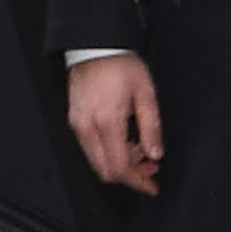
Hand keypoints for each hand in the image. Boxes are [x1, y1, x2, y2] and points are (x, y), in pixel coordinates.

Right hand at [67, 53, 163, 193]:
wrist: (95, 46)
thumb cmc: (119, 64)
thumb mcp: (146, 94)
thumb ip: (152, 127)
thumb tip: (156, 154)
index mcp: (106, 122)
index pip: (120, 167)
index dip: (138, 181)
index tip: (152, 185)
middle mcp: (87, 127)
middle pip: (105, 171)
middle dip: (130, 175)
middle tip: (150, 168)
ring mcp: (77, 124)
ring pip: (97, 162)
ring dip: (120, 163)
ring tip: (141, 150)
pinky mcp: (74, 120)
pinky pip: (90, 148)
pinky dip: (109, 152)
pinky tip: (125, 140)